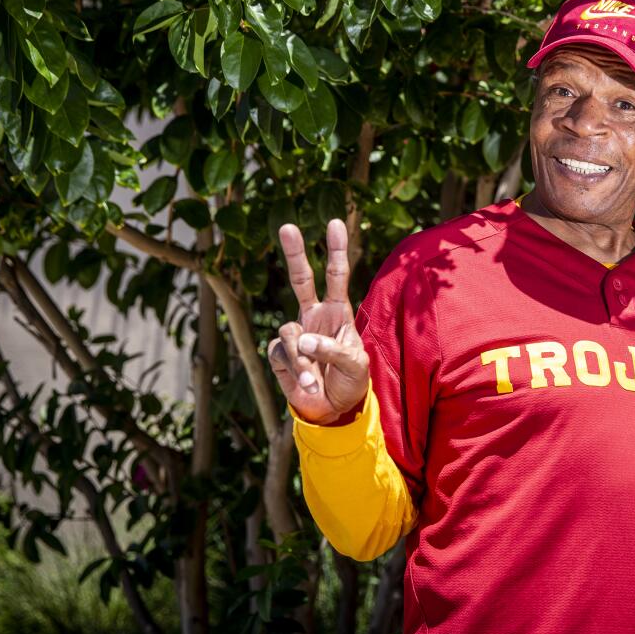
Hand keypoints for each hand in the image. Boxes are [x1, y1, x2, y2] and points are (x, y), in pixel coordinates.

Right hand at [267, 219, 368, 423]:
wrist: (332, 411)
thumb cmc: (350, 382)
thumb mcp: (354, 366)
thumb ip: (333, 350)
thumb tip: (303, 339)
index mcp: (337, 313)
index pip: (336, 276)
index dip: (335, 250)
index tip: (335, 223)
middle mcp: (314, 316)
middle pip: (301, 279)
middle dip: (294, 253)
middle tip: (287, 227)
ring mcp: (295, 333)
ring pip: (290, 331)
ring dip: (303, 359)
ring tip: (314, 382)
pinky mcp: (279, 352)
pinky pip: (282, 352)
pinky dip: (295, 370)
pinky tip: (306, 384)